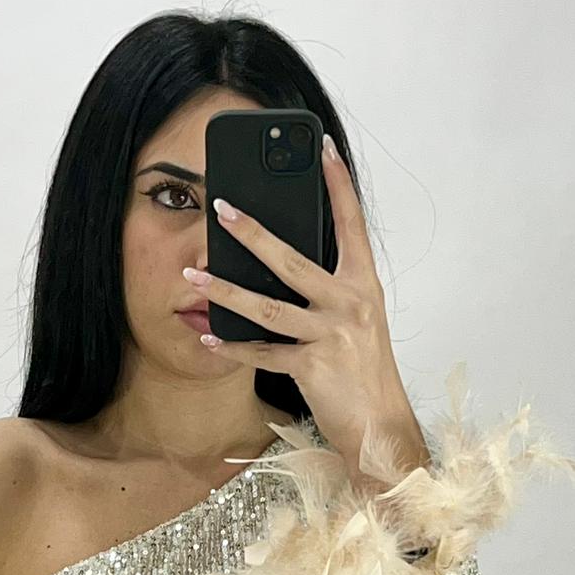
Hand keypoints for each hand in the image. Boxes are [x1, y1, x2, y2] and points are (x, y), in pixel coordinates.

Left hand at [184, 132, 422, 469]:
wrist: (382, 427)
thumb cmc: (366, 374)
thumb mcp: (359, 322)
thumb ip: (332, 291)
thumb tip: (286, 265)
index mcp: (364, 285)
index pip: (352, 224)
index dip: (338, 184)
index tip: (321, 148)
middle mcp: (351, 302)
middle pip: (292, 259)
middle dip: (252, 231)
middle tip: (221, 208)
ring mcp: (332, 333)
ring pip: (267, 306)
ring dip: (225, 290)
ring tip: (193, 276)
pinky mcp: (313, 365)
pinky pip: (262, 351)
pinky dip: (232, 346)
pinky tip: (207, 336)